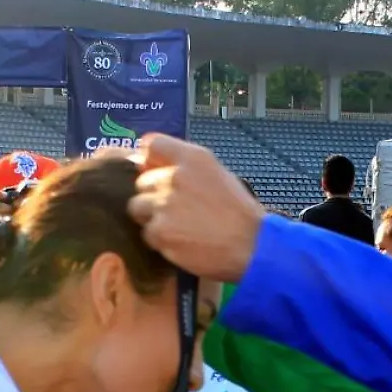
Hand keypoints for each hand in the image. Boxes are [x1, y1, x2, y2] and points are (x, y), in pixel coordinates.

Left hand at [129, 134, 266, 282]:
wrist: (252, 246)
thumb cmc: (239, 213)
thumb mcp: (218, 175)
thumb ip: (187, 168)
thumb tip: (150, 166)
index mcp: (193, 158)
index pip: (151, 144)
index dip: (149, 161)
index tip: (152, 172)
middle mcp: (176, 176)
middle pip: (142, 182)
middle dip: (153, 196)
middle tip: (177, 210)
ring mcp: (165, 204)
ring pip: (138, 207)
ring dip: (153, 218)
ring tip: (178, 227)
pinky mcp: (161, 231)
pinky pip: (147, 233)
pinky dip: (160, 240)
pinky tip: (182, 242)